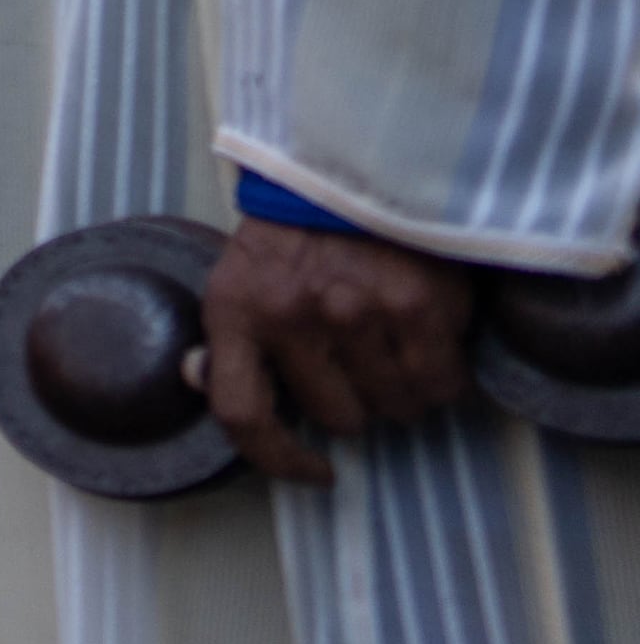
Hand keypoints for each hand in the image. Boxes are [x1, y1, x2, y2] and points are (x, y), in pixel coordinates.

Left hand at [194, 215, 475, 485]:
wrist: (346, 171)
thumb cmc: (290, 239)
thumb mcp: (236, 281)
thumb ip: (226, 339)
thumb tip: (201, 382)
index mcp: (235, 313)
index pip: (242, 415)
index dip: (278, 459)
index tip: (315, 472)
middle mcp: (291, 317)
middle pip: (338, 417)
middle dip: (356, 403)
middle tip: (361, 366)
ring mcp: (355, 312)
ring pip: (395, 406)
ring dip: (401, 393)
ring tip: (395, 351)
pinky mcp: (415, 304)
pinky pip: (440, 382)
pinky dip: (442, 378)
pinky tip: (430, 347)